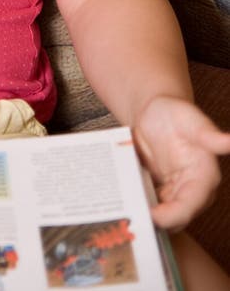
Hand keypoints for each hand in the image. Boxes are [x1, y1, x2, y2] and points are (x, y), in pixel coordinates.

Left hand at [133, 95, 229, 231]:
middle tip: (133, 216)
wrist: (155, 112)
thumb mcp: (189, 119)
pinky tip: (125, 203)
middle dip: (158, 221)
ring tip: (126, 211)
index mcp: (204, 176)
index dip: (174, 215)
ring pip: (164, 217)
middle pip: (177, 218)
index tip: (154, 216)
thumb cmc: (175, 112)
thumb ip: (208, 134)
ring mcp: (175, 193)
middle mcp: (193, 189)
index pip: (192, 205)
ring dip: (147, 216)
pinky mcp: (160, 192)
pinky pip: (151, 206)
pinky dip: (140, 206)